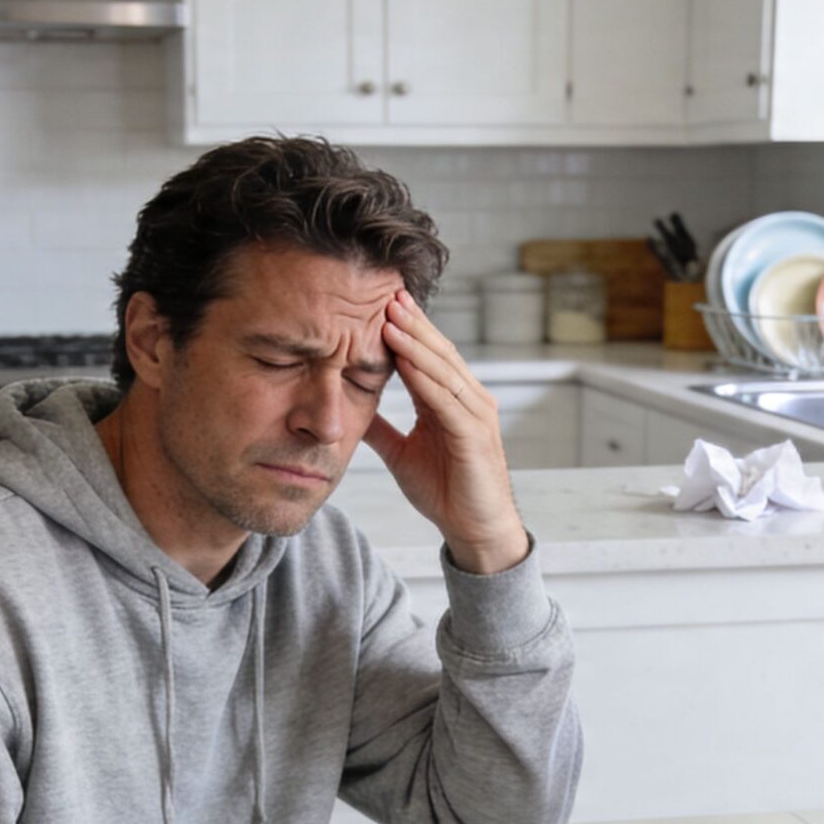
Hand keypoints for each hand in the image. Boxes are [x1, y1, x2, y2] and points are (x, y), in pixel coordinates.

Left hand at [369, 289, 531, 574]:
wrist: (474, 530)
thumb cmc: (445, 492)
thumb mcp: (401, 454)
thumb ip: (380, 429)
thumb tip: (348, 410)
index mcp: (450, 402)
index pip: (428, 356)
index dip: (407, 329)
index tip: (380, 303)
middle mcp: (468, 400)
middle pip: (439, 352)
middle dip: (412, 323)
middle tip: (386, 294)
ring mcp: (475, 415)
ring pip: (443, 370)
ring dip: (416, 343)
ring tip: (390, 318)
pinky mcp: (475, 435)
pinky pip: (447, 400)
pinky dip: (426, 378)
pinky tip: (405, 360)